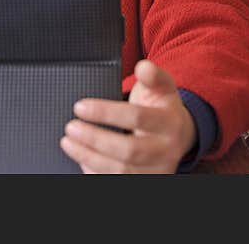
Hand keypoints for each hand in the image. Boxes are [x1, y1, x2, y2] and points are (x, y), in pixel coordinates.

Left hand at [59, 59, 196, 172]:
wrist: (180, 135)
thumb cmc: (163, 108)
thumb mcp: (163, 86)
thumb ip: (153, 75)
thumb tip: (143, 66)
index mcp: (170, 123)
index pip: (136, 117)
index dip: (105, 112)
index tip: (80, 106)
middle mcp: (166, 151)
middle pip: (128, 150)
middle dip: (94, 139)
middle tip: (71, 127)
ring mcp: (156, 171)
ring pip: (120, 171)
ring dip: (89, 157)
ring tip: (68, 142)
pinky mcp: (145, 181)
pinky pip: (117, 182)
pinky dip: (96, 172)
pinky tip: (82, 159)